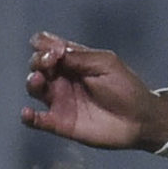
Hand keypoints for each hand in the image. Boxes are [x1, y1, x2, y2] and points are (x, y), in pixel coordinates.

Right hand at [23, 33, 167, 150]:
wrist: (139, 119)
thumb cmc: (125, 87)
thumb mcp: (105, 64)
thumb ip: (79, 57)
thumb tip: (53, 48)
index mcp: (73, 60)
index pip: (48, 47)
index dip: (45, 45)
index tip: (54, 49)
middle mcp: (62, 78)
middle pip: (38, 65)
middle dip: (38, 60)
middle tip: (49, 62)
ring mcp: (60, 100)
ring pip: (35, 88)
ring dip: (32, 82)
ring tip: (39, 80)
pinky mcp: (60, 123)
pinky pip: (38, 121)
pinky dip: (29, 117)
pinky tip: (28, 113)